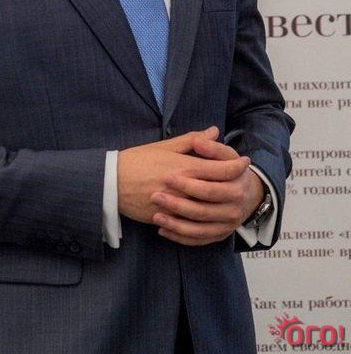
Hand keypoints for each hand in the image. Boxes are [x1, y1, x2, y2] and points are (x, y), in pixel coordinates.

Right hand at [117, 126, 249, 224]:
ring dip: (221, 205)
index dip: (235, 166)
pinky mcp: (166, 219)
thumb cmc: (137, 160)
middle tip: (245, 181)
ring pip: (207, 210)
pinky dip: (202, 221)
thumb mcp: (164, 146)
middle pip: (218, 191)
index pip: (219, 168)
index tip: (245, 162)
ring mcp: (175, 206)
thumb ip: (191, 140)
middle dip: (234, 185)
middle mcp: (182, 187)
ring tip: (231, 199)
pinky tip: (209, 216)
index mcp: (183, 166)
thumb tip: (213, 131)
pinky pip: (191, 226)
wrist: (111, 182)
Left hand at [150, 135, 264, 245]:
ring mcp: (228, 224)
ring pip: (199, 228)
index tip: (167, 176)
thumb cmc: (230, 169)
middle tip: (155, 196)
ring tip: (155, 216)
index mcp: (236, 186)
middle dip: (177, 204)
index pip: (210, 187)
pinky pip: (199, 240)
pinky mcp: (220, 235)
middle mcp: (235, 208)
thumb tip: (201, 139)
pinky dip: (180, 237)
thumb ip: (212, 147)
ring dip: (175, 224)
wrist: (248, 193)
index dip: (188, 183)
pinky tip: (163, 230)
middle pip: (202, 209)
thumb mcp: (225, 154)